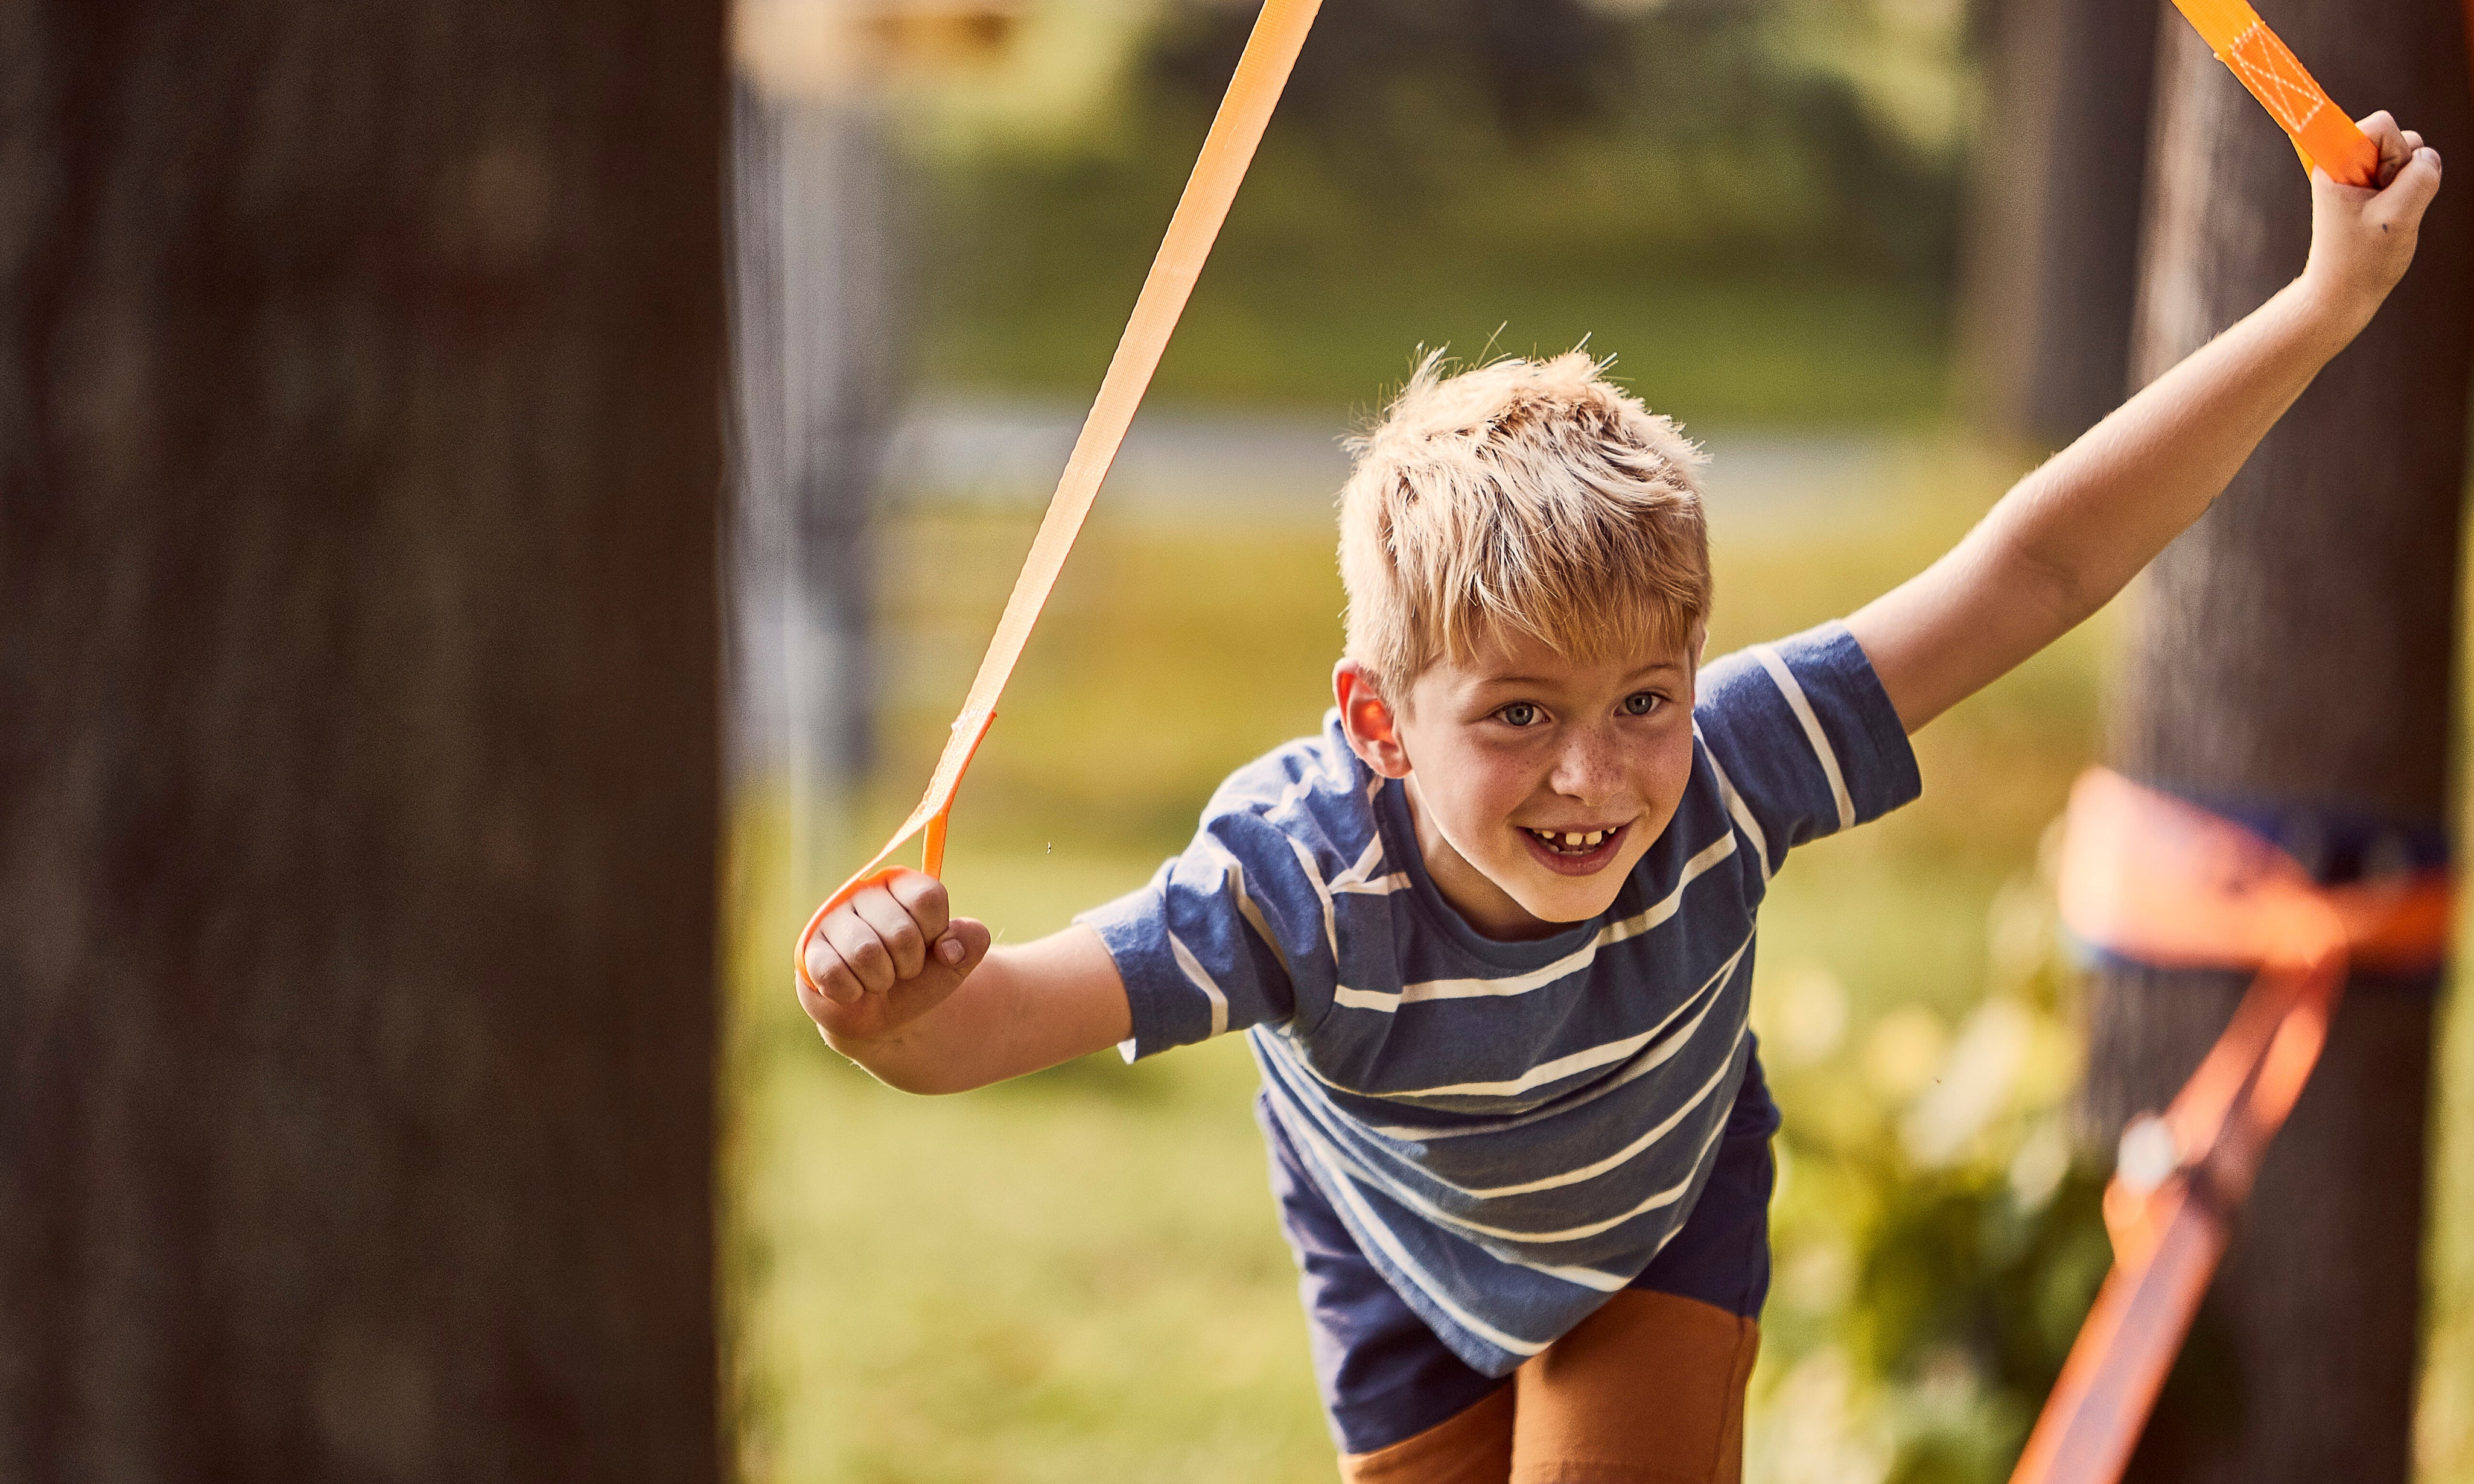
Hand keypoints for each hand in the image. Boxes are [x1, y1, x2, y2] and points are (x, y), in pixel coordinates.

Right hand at [797, 869, 991, 1049]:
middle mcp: (863, 892)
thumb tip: (949, 947)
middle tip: (900, 969)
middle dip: (909, 965)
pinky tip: (853, 990)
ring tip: (877, 980)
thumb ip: (971, 942)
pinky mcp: (809, 951)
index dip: (935, 933)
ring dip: (881, 980)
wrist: (885, 1017)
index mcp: (900, 884)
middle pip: (901, 931)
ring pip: (866, 952)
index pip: (928, 898)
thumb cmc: (919, 978)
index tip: (930, 945)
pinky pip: (834, 972)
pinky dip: (852, 993)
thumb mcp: (956, 961)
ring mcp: (832, 920)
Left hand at [2300, 111, 2441, 328]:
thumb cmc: (2362, 260)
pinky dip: (2409, 192)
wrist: (2343, 293)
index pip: (2379, 124)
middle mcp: (2344, 162)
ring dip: (2408, 182)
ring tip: (2386, 215)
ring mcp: (2360, 173)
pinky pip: (2407, 173)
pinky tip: (2391, 216)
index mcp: (2335, 165)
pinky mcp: (2373, 186)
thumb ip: (2420, 177)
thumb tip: (2428, 156)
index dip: (2394, 146)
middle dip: (2404, 168)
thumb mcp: (2399, 217)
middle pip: (2399, 136)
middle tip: (2384, 206)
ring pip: (2408, 154)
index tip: (2378, 173)